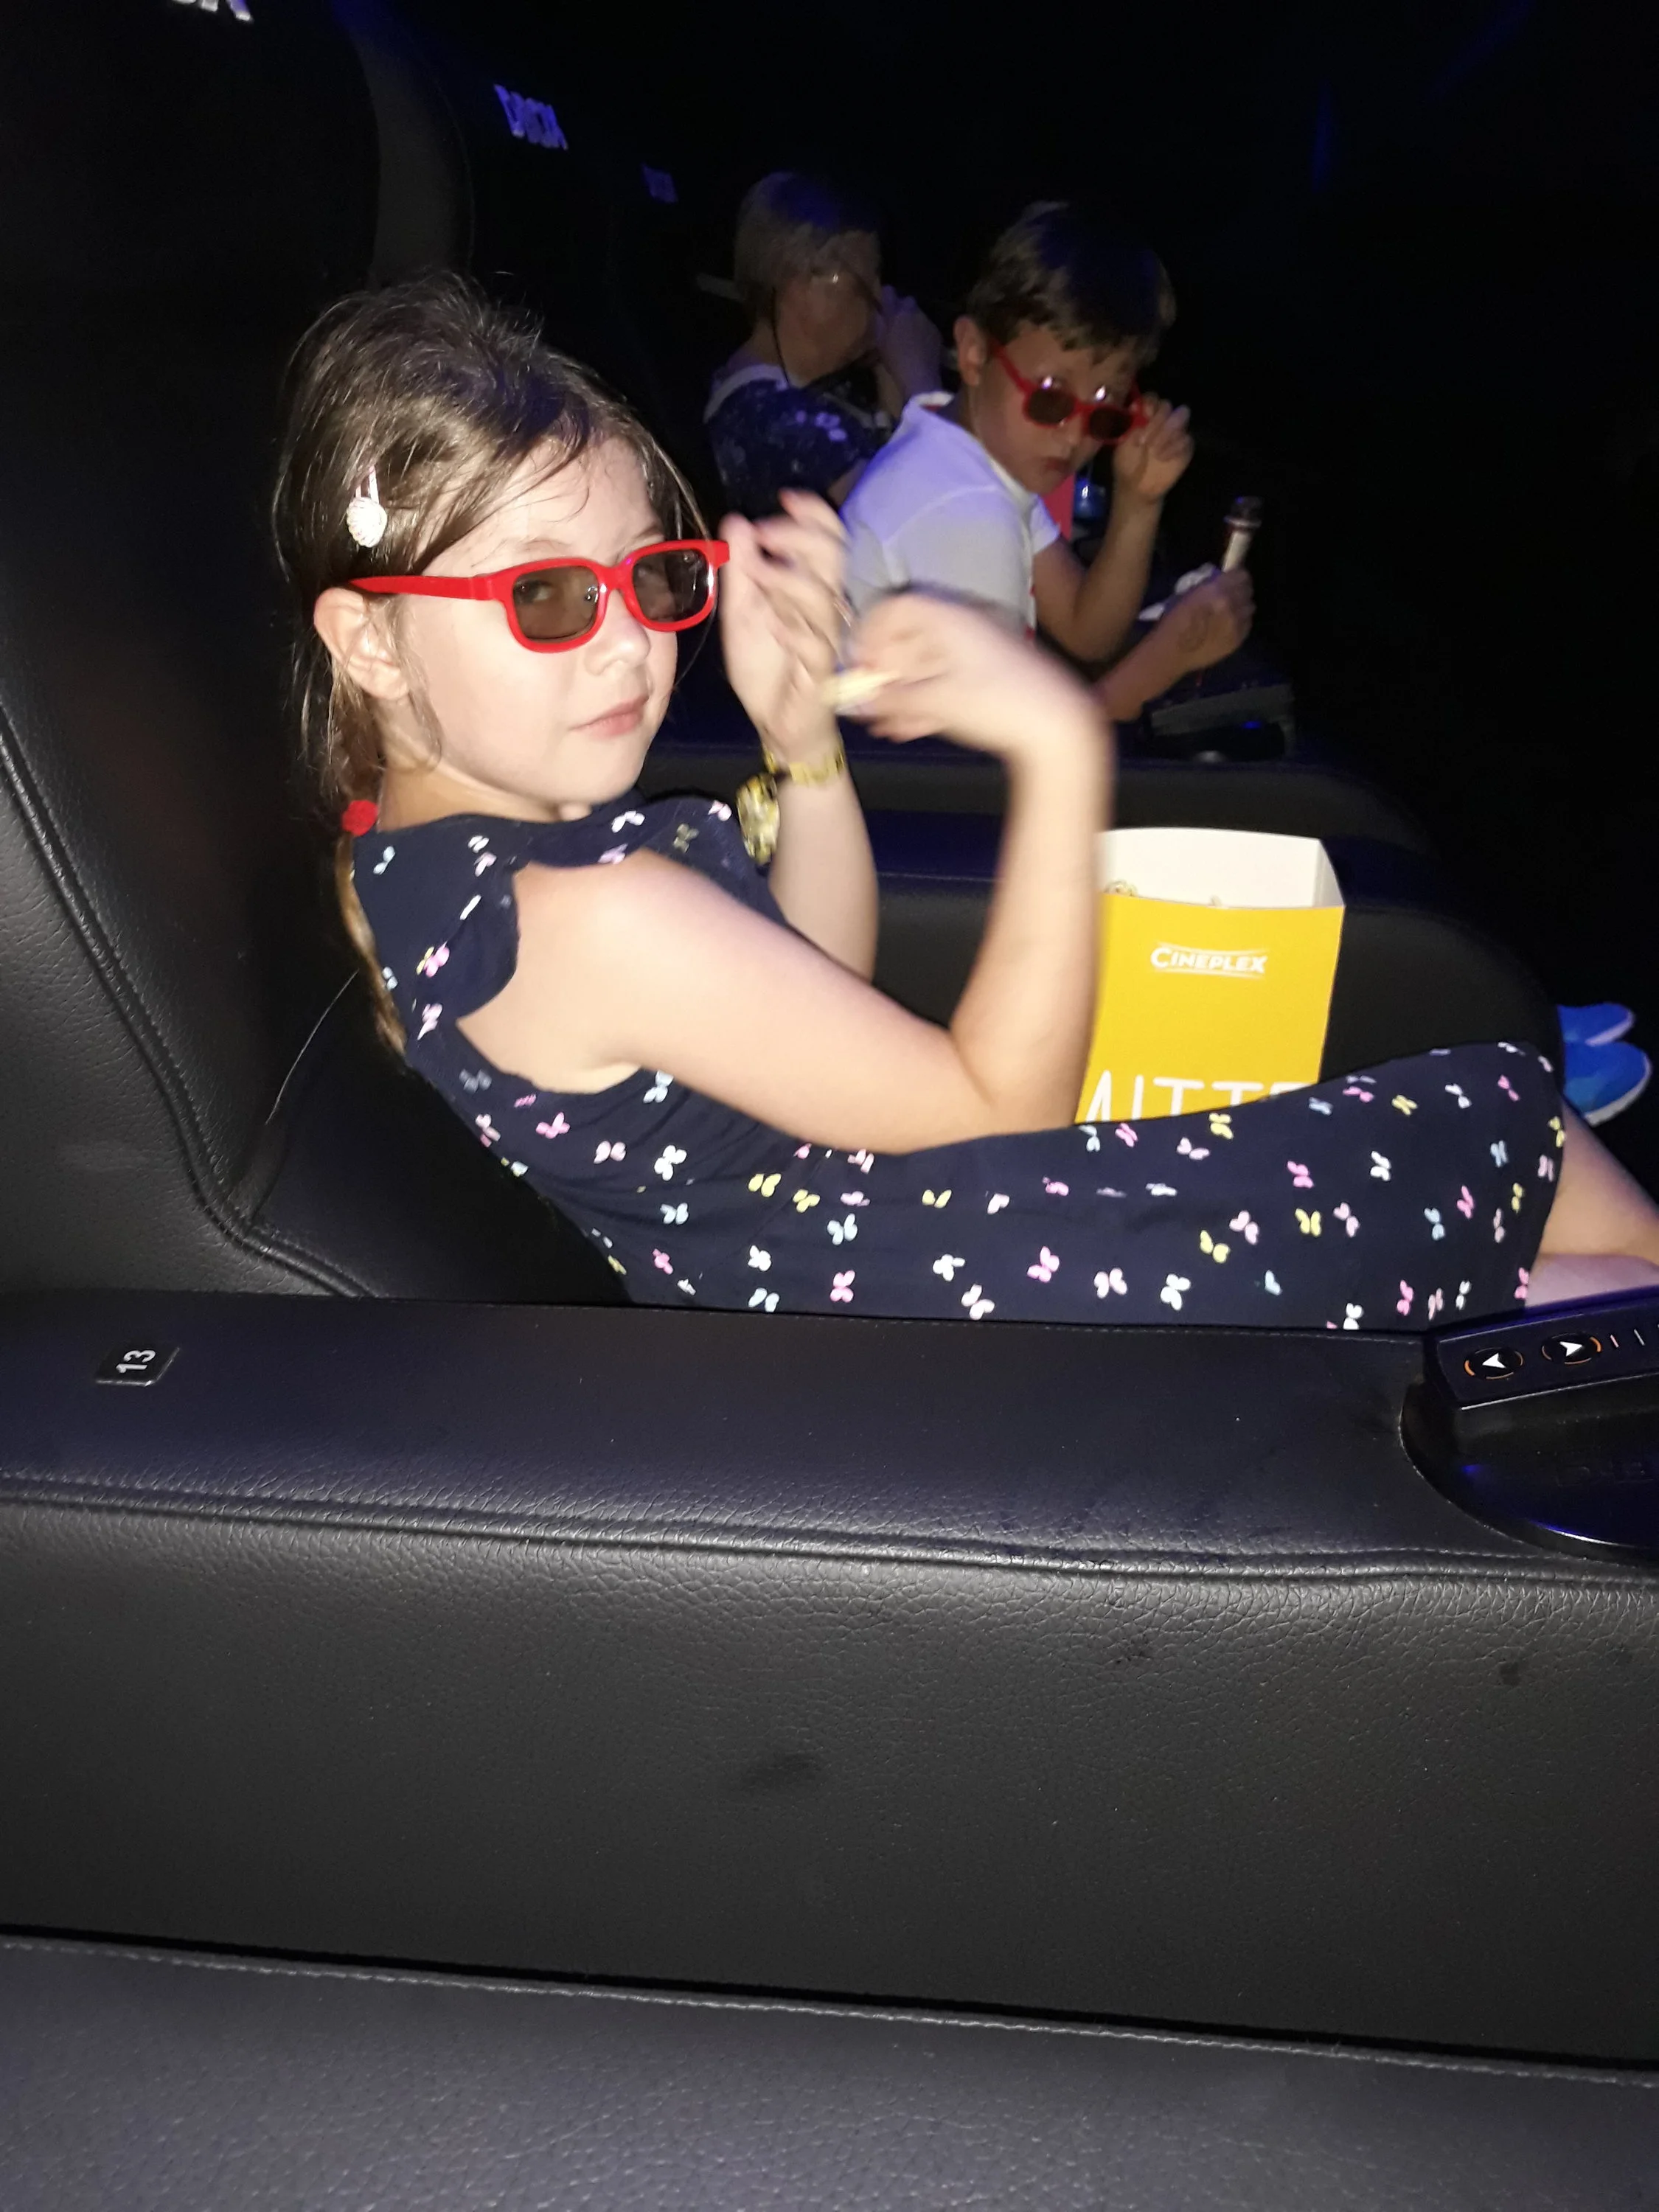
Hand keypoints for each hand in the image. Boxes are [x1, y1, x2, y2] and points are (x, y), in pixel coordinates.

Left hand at [718, 491, 846, 765]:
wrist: (780, 723)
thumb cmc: (769, 666)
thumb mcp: (743, 612)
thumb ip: (742, 570)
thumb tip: (739, 521)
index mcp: (811, 588)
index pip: (828, 540)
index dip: (814, 515)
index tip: (787, 498)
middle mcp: (826, 609)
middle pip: (832, 559)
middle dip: (799, 538)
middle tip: (766, 531)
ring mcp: (827, 640)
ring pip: (822, 599)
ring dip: (789, 580)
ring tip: (760, 574)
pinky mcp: (820, 673)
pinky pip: (815, 646)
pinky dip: (794, 630)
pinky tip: (774, 622)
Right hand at [844, 592, 1100, 763]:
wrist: (1060, 727)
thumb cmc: (1000, 705)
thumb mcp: (937, 702)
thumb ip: (892, 699)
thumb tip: (858, 700)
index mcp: (951, 618)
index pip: (898, 608)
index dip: (871, 635)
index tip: (860, 668)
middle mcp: (965, 626)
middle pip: (911, 640)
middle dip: (885, 673)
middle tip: (868, 704)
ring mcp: (980, 652)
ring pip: (928, 667)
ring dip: (903, 694)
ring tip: (884, 725)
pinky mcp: (992, 677)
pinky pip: (948, 682)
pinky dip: (926, 702)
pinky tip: (909, 729)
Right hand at [871, 285, 941, 400]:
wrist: (919, 375)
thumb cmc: (894, 360)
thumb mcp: (880, 342)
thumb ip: (878, 323)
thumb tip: (878, 312)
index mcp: (894, 312)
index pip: (889, 292)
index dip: (886, 295)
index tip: (884, 301)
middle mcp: (911, 311)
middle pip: (907, 300)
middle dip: (902, 306)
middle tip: (897, 320)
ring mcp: (925, 320)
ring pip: (918, 312)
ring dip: (913, 319)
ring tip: (910, 334)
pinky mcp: (935, 330)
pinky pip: (927, 324)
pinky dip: (923, 330)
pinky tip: (920, 343)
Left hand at [1112, 395, 1192, 505]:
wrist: (1136, 486)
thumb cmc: (1127, 463)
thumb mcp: (1122, 443)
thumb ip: (1130, 424)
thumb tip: (1136, 408)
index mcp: (1145, 415)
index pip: (1152, 398)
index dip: (1150, 403)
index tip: (1144, 415)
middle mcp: (1162, 419)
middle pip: (1167, 405)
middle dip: (1157, 420)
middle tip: (1144, 440)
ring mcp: (1176, 431)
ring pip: (1181, 416)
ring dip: (1167, 431)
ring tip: (1154, 450)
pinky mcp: (1186, 446)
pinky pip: (1187, 438)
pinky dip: (1174, 448)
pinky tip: (1162, 458)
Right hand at [1149, 568, 1253, 677]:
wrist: (1171, 652)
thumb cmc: (1173, 620)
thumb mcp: (1189, 592)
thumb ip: (1210, 584)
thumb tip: (1223, 581)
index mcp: (1218, 590)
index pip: (1242, 575)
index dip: (1237, 577)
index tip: (1232, 579)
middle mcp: (1232, 605)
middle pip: (1249, 591)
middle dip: (1240, 591)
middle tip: (1230, 595)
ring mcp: (1237, 624)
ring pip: (1250, 608)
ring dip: (1241, 607)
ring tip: (1229, 612)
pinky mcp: (1238, 640)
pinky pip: (1247, 625)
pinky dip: (1240, 623)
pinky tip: (1228, 626)